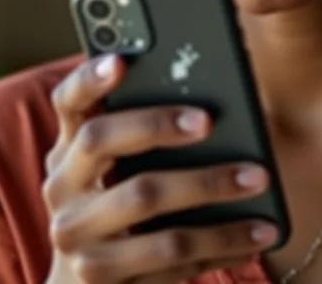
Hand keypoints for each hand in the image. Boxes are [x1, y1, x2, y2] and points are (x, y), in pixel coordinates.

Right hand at [43, 55, 278, 282]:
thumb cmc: (122, 206)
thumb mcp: (122, 168)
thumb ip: (149, 131)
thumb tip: (215, 90)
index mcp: (70, 146)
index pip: (68, 100)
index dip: (89, 79)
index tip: (120, 60)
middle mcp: (62, 186)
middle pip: (100, 139)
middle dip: (156, 123)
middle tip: (209, 119)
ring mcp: (78, 235)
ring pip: (144, 197)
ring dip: (209, 185)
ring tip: (259, 177)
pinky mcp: (101, 278)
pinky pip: (169, 255)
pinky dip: (221, 240)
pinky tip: (258, 230)